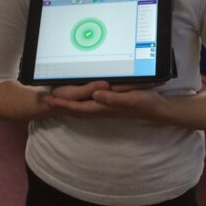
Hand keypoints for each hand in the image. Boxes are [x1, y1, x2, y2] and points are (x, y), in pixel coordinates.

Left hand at [45, 80, 164, 119]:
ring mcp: (107, 107)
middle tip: (47, 98)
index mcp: (104, 107)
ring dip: (69, 103)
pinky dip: (81, 101)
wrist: (158, 110)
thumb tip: (95, 95)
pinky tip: (81, 96)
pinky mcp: (112, 104)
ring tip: (57, 98)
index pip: (79, 107)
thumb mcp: (130, 98)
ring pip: (83, 107)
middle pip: (77, 108)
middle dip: (62, 105)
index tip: (49, 100)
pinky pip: (91, 104)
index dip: (63, 104)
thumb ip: (113, 98)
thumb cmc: (145, 104)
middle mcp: (103, 109)